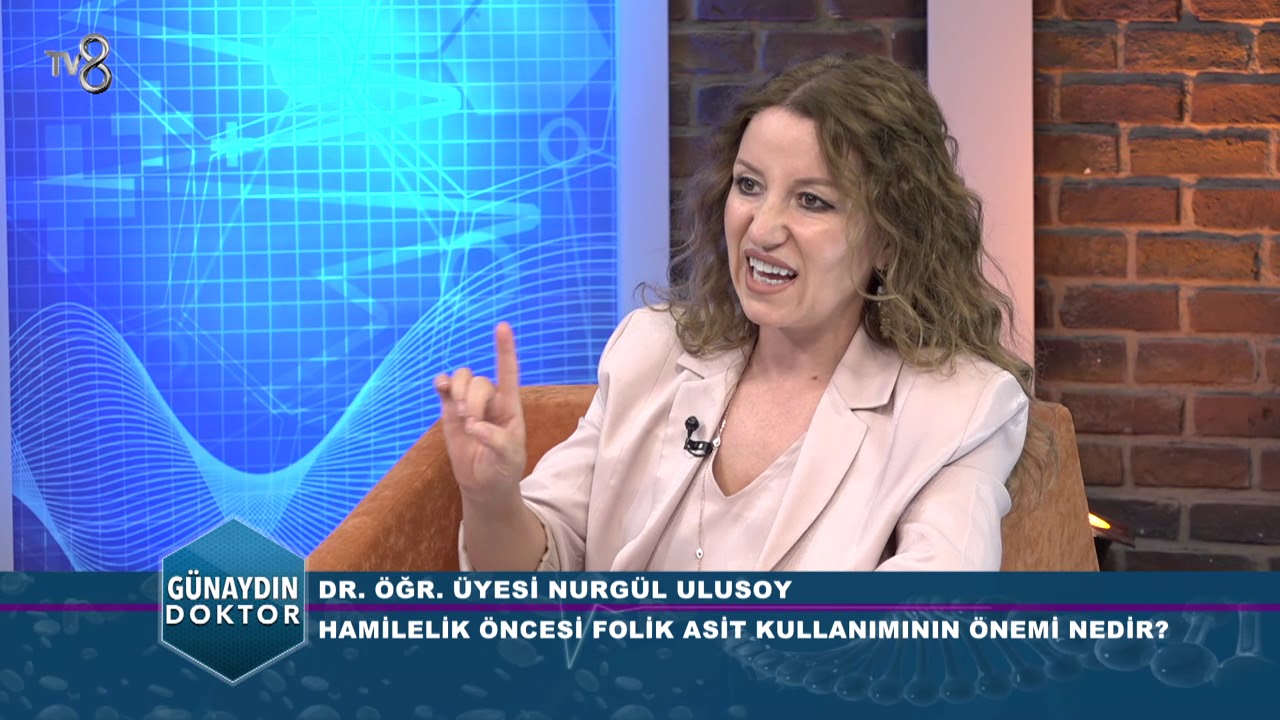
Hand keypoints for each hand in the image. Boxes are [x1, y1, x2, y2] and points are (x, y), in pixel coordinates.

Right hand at [434, 323, 527, 502]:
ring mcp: (469, 403)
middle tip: (472, 425)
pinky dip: (442, 383)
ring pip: (462, 379)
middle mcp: (491, 400)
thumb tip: (476, 426)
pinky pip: (445, 388)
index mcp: (510, 406)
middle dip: (473, 400)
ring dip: (459, 392)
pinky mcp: (451, 411)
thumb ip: (497, 441)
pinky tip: (441, 387)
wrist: (484, 483)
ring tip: (461, 416)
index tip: (502, 326)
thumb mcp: (509, 458)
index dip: (505, 349)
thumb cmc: (503, 468)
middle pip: (479, 381)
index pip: (509, 373)